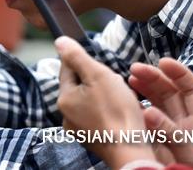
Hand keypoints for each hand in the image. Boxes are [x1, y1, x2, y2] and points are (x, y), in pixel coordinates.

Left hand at [55, 36, 154, 167]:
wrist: (132, 151)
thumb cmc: (117, 112)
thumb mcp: (98, 75)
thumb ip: (77, 56)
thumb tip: (59, 41)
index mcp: (63, 98)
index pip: (68, 68)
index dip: (85, 62)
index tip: (101, 68)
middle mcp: (66, 115)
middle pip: (81, 85)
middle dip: (99, 80)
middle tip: (116, 86)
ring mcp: (79, 129)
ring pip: (91, 101)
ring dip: (106, 96)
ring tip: (122, 101)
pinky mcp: (94, 139)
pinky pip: (100, 117)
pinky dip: (110, 112)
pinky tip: (123, 114)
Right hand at [128, 58, 192, 167]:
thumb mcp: (187, 153)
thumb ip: (170, 131)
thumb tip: (148, 111)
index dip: (180, 73)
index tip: (162, 62)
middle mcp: (185, 122)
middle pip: (171, 91)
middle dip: (154, 76)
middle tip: (135, 68)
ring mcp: (168, 128)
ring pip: (156, 100)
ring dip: (144, 86)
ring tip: (129, 77)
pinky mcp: (152, 135)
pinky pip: (143, 114)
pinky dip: (135, 103)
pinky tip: (126, 97)